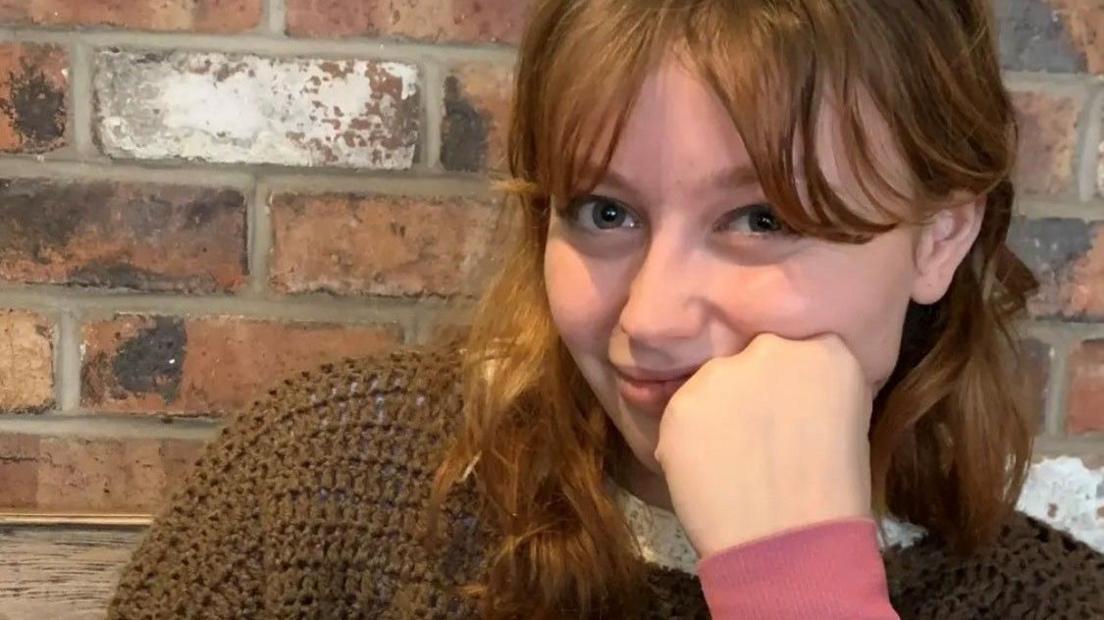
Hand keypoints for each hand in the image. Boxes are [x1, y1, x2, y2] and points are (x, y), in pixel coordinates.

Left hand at [653, 332, 874, 558]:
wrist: (792, 548)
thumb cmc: (831, 497)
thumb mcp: (844, 421)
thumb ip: (812, 387)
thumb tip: (781, 388)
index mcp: (826, 350)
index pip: (794, 348)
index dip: (785, 383)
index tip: (787, 414)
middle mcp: (772, 348)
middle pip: (748, 359)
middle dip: (749, 389)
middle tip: (756, 438)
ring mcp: (724, 373)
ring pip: (711, 384)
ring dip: (716, 413)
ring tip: (732, 461)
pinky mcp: (683, 403)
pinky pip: (681, 415)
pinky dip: (687, 441)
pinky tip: (710, 474)